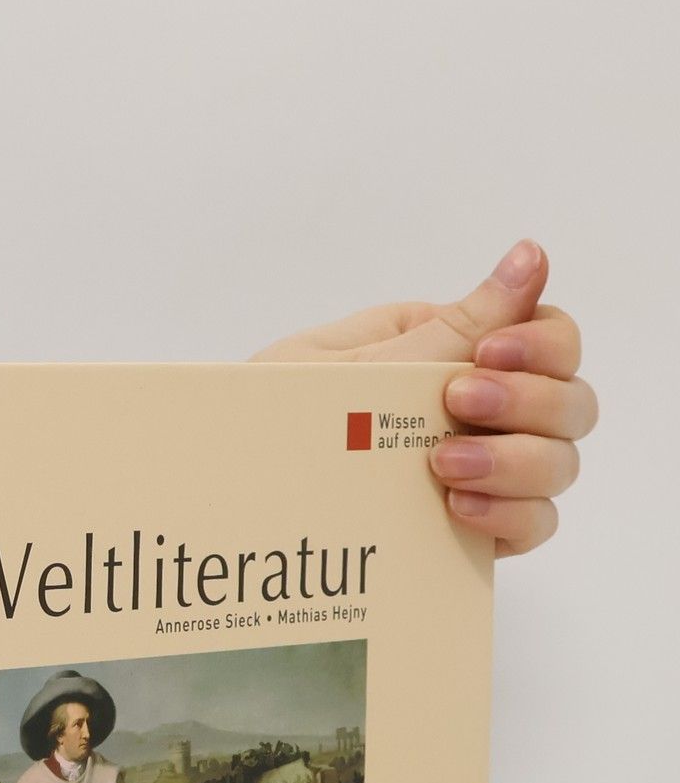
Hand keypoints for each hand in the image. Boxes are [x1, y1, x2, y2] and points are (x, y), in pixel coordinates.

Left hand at [251, 241, 595, 557]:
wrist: (214, 490)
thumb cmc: (265, 413)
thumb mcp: (347, 365)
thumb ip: (446, 329)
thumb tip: (530, 256)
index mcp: (442, 349)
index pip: (546, 334)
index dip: (542, 345)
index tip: (489, 356)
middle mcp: (470, 407)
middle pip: (569, 401)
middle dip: (532, 404)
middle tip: (461, 406)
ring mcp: (475, 468)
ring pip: (558, 464)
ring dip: (521, 463)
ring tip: (446, 468)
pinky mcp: (463, 526)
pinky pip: (530, 523)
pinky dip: (512, 517)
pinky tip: (459, 510)